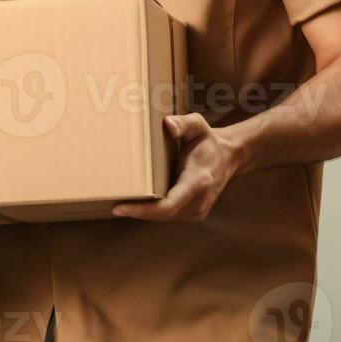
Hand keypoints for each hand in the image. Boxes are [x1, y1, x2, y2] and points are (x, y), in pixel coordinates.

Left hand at [110, 113, 236, 222]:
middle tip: (111, 201)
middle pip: (162, 214)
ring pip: (164, 218)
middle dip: (137, 211)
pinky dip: (154, 211)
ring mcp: (198, 211)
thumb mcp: (198, 125)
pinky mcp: (195, 214)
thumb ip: (183, 123)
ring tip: (122, 201)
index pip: (168, 205)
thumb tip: (167, 126)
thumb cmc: (208, 141)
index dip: (142, 210)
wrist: (229, 157)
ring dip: (144, 211)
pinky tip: (140, 201)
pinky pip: (170, 216)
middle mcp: (199, 201)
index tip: (120, 208)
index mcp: (198, 181)